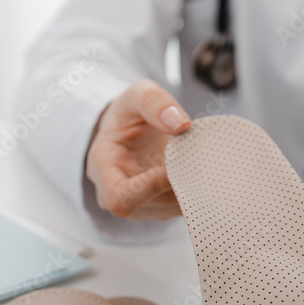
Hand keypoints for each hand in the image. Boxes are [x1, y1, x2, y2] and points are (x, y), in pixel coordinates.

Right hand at [86, 79, 190, 220]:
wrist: (131, 127)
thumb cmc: (129, 113)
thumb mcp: (137, 94)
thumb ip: (155, 102)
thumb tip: (180, 125)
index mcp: (103, 169)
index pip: (120, 198)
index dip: (149, 188)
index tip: (171, 166)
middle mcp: (116, 194)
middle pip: (149, 207)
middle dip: (175, 186)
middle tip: (196, 159)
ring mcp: (138, 205)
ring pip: (168, 210)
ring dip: (189, 189)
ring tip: (199, 160)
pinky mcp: (158, 208)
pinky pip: (178, 208)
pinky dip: (194, 192)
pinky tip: (200, 170)